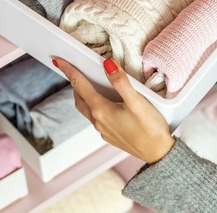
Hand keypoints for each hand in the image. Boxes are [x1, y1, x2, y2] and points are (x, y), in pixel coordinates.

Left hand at [53, 57, 175, 163]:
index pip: (80, 86)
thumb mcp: (137, 101)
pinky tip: (105, 103)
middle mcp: (98, 121)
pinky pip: (96, 118)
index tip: (58, 61)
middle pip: (79, 98)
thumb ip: (121, 82)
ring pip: (86, 109)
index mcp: (101, 110)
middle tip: (73, 71)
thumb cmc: (150, 128)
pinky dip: (93, 106)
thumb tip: (106, 64)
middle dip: (74, 83)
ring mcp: (103, 130)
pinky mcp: (110, 136)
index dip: (69, 71)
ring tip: (87, 84)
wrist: (158, 154)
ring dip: (83, 96)